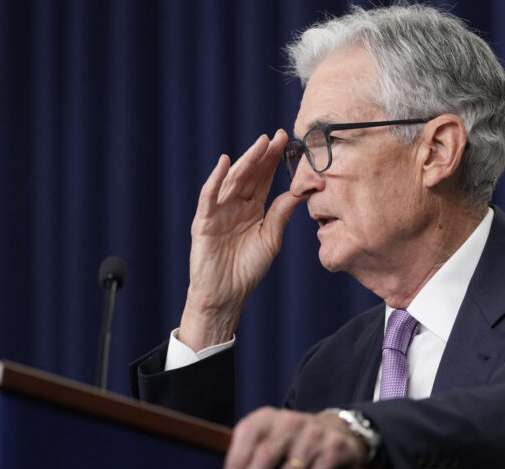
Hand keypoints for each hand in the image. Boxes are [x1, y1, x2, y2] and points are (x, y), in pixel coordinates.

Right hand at [179, 130, 305, 350]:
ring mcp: (219, 212)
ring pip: (233, 181)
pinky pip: (209, 197)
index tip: (287, 142)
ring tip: (260, 144)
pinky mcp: (204, 222)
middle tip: (277, 136)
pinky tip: (225, 163)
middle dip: (262, 155)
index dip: (273, 161)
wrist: (226, 296)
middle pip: (249, 175)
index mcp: (252, 209)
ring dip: (246, 162)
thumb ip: (281, 215)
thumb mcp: (271, 239)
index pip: (263, 179)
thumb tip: (300, 192)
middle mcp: (235, 206)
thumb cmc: (247, 271)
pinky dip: (215, 180)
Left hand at [223, 407, 367, 468]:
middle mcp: (291, 422)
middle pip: (266, 456)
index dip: (237, 457)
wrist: (335, 429)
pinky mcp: (333, 450)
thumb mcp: (270, 435)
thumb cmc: (290, 439)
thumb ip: (250, 452)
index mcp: (268, 417)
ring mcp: (314, 435)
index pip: (249, 431)